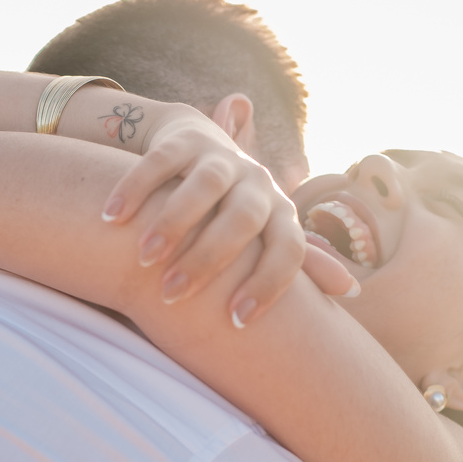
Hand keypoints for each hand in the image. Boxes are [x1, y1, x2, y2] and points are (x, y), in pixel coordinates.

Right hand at [101, 119, 356, 326]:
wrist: (199, 142)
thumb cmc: (237, 209)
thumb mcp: (270, 231)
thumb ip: (304, 260)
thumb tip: (350, 292)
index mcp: (281, 210)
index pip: (289, 248)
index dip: (269, 285)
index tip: (237, 322)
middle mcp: (257, 181)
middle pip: (242, 220)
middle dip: (208, 259)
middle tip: (175, 295)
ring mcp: (221, 157)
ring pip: (204, 187)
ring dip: (174, 223)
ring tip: (146, 259)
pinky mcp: (183, 139)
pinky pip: (159, 161)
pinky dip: (135, 189)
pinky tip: (112, 219)